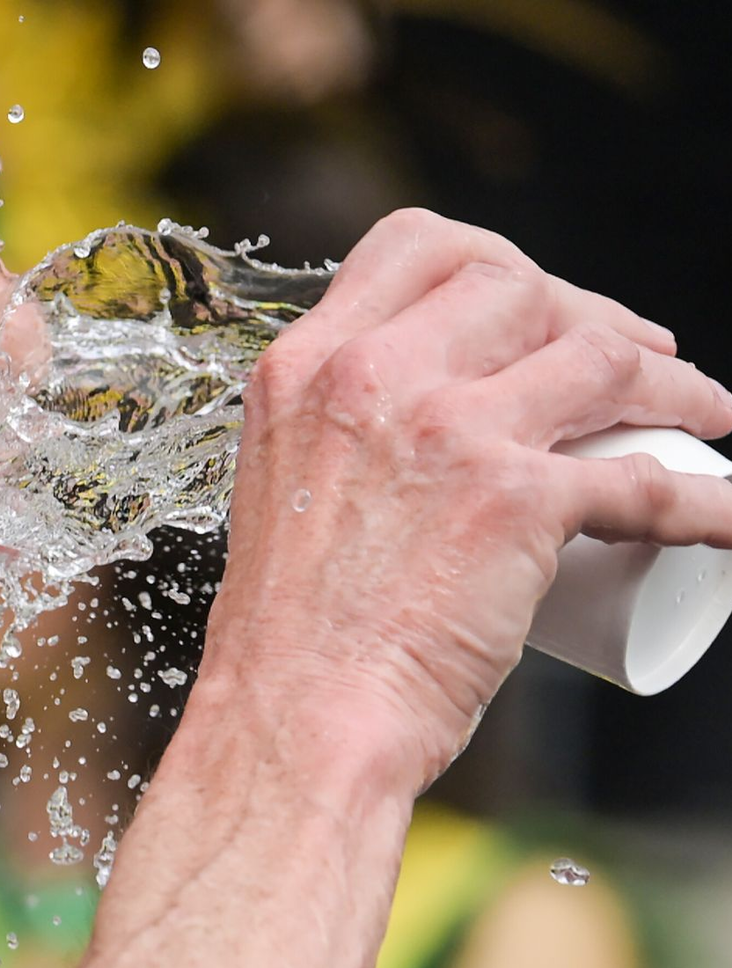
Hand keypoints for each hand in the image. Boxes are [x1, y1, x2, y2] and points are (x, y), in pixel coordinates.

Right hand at [203, 208, 731, 786]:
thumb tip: (411, 438)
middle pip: (518, 284)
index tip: (532, 303)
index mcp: (306, 370)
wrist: (292, 719)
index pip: (414, 246)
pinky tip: (730, 513)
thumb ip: (333, 443)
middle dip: (590, 310)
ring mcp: (446, 430)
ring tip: (700, 413)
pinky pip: (648, 483)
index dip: (492, 259)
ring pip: (599, 356)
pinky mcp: (516, 501)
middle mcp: (373, 377)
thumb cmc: (290, 632)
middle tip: (628, 359)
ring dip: (670, 379)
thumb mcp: (283, 494)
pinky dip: (711, 502)